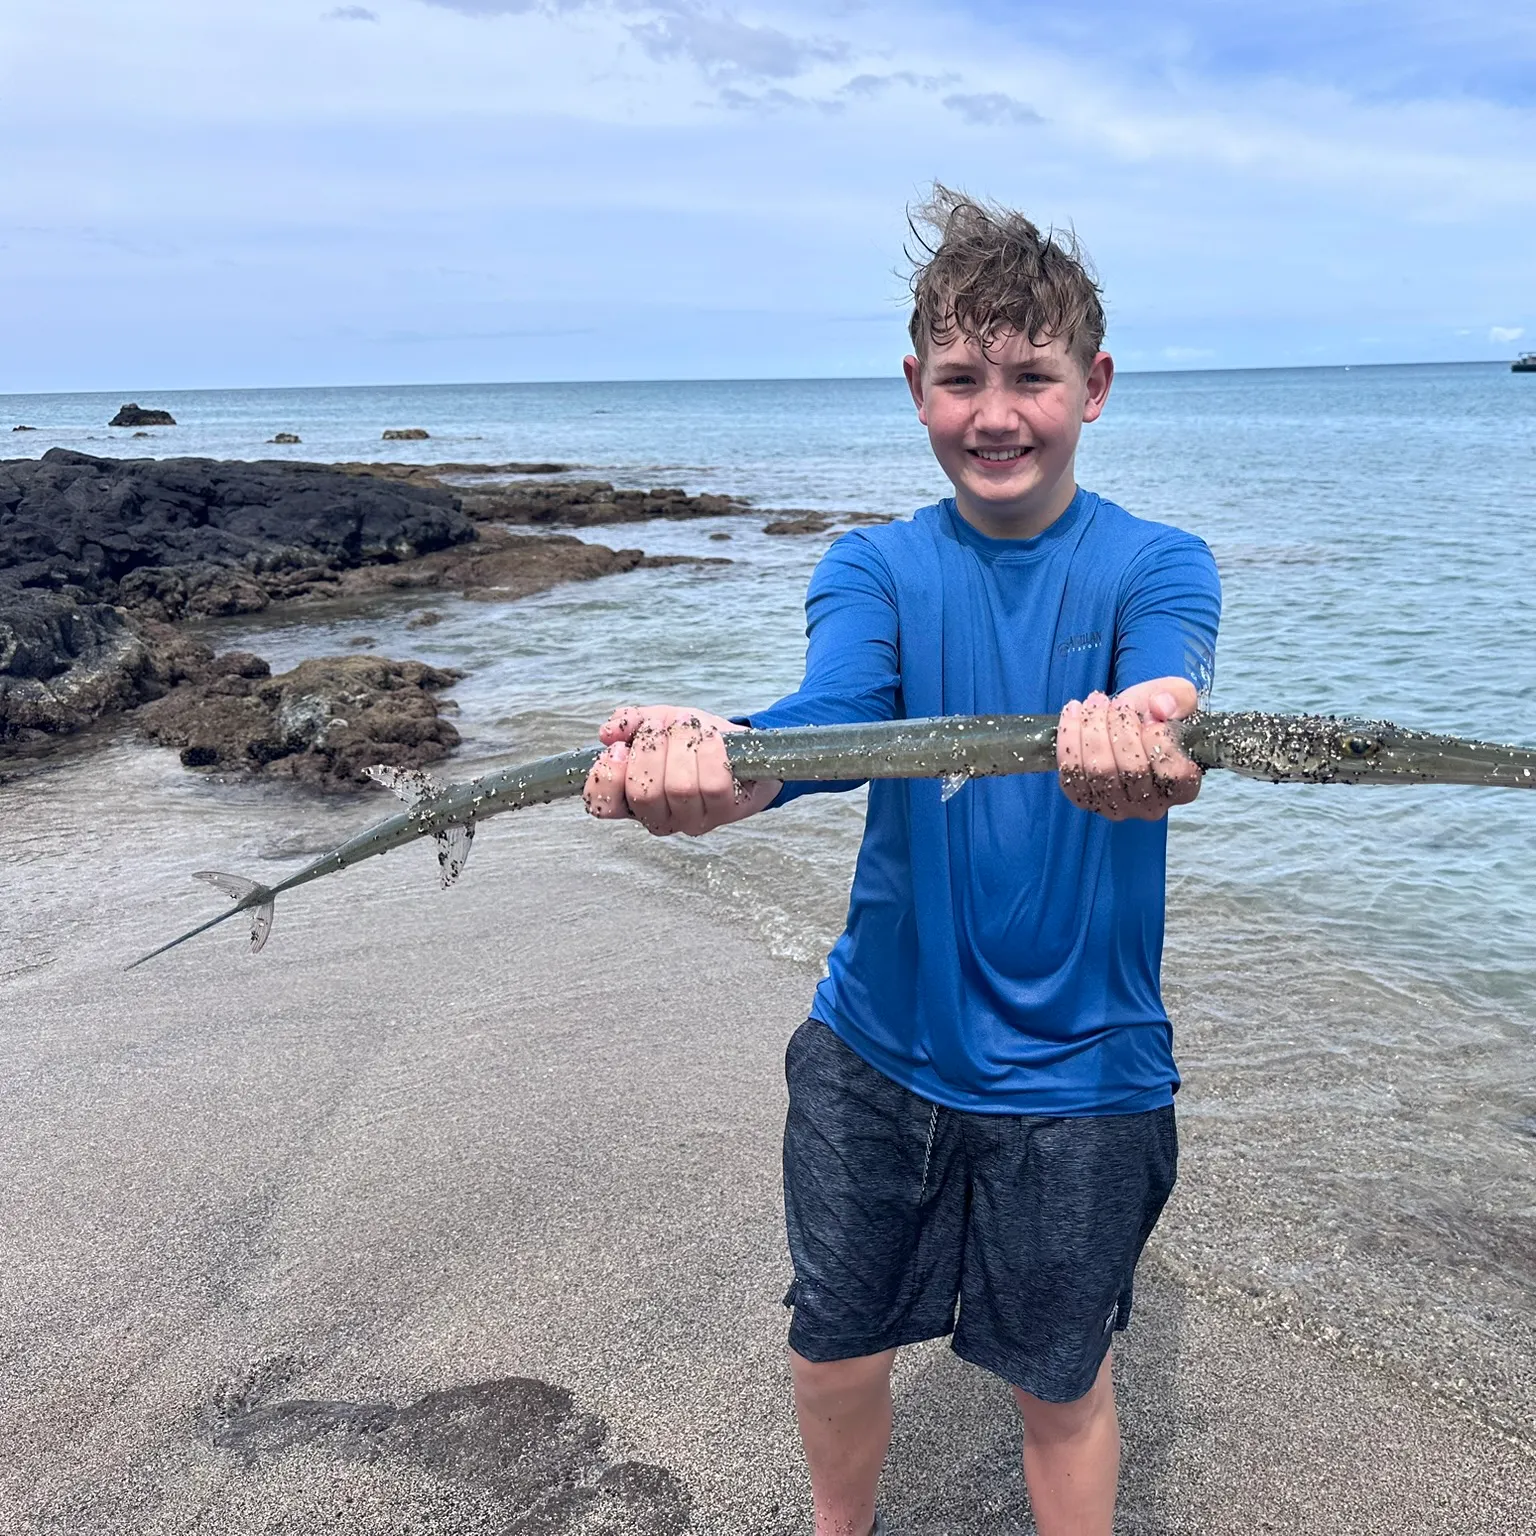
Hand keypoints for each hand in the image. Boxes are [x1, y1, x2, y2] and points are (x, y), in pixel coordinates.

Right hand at [581, 705, 782, 835]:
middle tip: (658, 727)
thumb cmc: (691, 738)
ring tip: (687, 725)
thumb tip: (608, 732)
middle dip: (651, 751)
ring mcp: (693, 820)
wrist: (736, 742)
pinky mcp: (726, 812)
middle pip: (644, 794)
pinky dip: (709, 751)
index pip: (603, 806)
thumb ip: (629, 723)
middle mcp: (659, 817)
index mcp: (631, 799)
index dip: (607, 776)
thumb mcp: (656, 720)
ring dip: (682, 745)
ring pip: (680, 788)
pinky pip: (713, 784)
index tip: (619, 748)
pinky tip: (710, 735)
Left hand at [1055, 678, 1202, 821]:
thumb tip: (1160, 707)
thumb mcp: (1179, 698)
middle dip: (1119, 726)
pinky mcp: (1086, 801)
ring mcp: (1117, 808)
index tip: (1149, 714)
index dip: (1157, 739)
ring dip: (1092, 729)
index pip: (1172, 772)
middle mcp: (1152, 806)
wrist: (1126, 723)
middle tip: (1114, 702)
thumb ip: (1178, 698)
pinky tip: (1073, 713)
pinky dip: (1069, 739)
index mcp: (1184, 787)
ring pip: (1099, 771)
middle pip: (1132, 770)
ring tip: (1094, 703)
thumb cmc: (1156, 715)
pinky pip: (1071, 775)